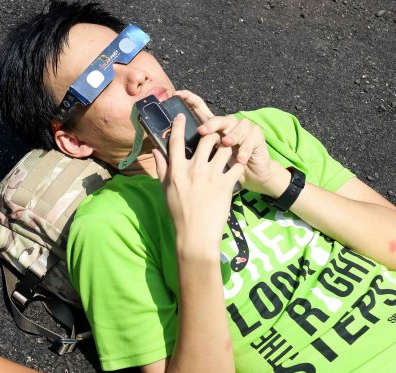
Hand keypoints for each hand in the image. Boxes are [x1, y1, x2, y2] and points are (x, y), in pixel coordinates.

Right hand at [154, 113, 244, 256]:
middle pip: (206, 139)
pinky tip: (237, 163)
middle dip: (211, 133)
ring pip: (224, 148)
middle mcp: (194, 170)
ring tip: (228, 147)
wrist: (196, 234)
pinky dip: (238, 162)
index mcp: (177, 170)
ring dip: (227, 145)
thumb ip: (162, 168)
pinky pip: (236, 165)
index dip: (179, 125)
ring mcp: (212, 176)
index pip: (177, 141)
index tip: (182, 116)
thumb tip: (157, 150)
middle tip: (214, 135)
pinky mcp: (226, 184)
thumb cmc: (179, 213)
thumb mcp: (166, 189)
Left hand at [176, 90, 281, 195]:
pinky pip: (250, 140)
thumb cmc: (223, 169)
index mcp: (211, 127)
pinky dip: (245, 150)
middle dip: (210, 123)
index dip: (189, 98)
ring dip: (231, 135)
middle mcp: (227, 124)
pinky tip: (240, 160)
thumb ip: (182, 154)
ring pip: (237, 126)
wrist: (250, 175)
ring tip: (226, 144)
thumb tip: (157, 150)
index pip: (199, 108)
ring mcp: (243, 128)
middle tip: (202, 131)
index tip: (177, 94)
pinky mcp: (256, 136)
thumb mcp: (203, 162)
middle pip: (218, 117)